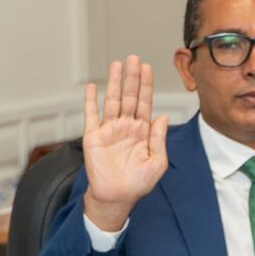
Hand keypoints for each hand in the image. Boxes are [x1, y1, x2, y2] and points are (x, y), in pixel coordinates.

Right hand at [80, 56, 170, 232]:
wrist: (117, 197)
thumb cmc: (138, 182)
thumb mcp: (157, 161)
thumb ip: (159, 138)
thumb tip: (162, 116)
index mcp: (142, 131)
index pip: (145, 103)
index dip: (146, 85)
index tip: (147, 68)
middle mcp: (126, 127)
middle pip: (130, 96)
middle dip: (132, 77)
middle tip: (133, 58)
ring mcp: (109, 130)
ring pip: (113, 101)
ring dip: (115, 83)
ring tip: (117, 65)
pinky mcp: (93, 137)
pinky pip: (91, 115)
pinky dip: (91, 101)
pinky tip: (93, 87)